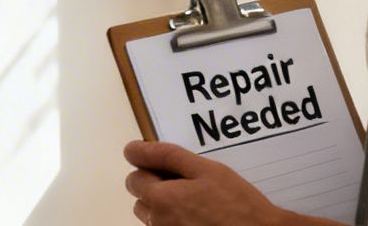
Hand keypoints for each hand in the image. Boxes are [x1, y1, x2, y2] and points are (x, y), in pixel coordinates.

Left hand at [123, 140, 301, 225]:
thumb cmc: (236, 201)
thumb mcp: (205, 169)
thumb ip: (165, 156)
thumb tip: (131, 150)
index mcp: (161, 198)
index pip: (134, 177)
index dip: (152, 168)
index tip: (174, 169)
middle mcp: (158, 222)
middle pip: (141, 198)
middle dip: (157, 187)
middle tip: (190, 185)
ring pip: (152, 215)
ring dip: (165, 205)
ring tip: (197, 202)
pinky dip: (176, 220)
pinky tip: (199, 217)